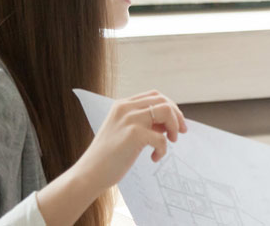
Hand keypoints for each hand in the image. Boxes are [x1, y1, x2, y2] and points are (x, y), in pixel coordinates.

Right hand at [73, 90, 187, 190]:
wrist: (89, 174)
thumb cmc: (108, 157)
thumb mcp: (126, 132)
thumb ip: (144, 123)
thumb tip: (170, 122)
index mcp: (122, 105)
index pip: (154, 95)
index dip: (170, 107)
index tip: (176, 124)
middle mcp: (125, 108)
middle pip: (163, 100)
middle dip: (177, 116)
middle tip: (180, 133)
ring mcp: (129, 119)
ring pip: (166, 111)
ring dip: (174, 127)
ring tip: (170, 142)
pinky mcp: (133, 134)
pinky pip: (162, 137)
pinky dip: (163, 149)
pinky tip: (154, 158)